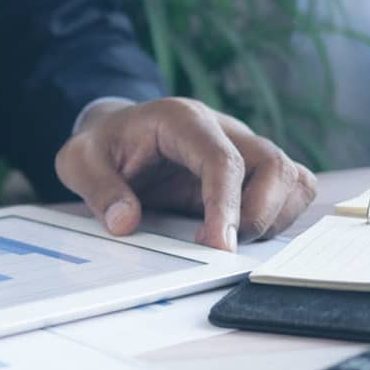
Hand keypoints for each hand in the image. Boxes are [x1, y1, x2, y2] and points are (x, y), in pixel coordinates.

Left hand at [55, 97, 316, 250]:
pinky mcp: (250, 171)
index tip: (218, 247)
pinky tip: (239, 233)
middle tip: (217, 248)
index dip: (226, 205)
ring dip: (272, 218)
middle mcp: (222, 129)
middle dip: (257, 215)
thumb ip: (99, 190)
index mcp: (181, 120)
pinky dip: (277, 217)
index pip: (222, 159)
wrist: (112, 135)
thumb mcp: (78, 162)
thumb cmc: (100, 147)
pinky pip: (290, 190)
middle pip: (274, 165)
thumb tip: (125, 223)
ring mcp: (242, 148)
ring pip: (291, 178)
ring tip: (227, 240)